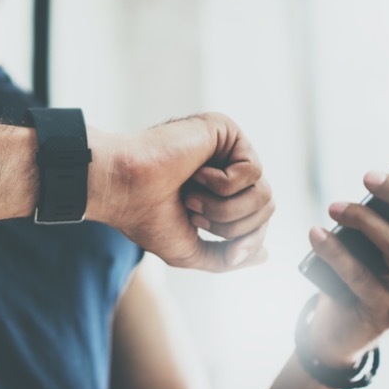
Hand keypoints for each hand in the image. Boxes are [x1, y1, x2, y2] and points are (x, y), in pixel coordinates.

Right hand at [89, 113, 274, 271]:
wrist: (122, 189)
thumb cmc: (146, 216)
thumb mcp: (189, 250)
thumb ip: (225, 257)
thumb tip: (263, 254)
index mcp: (219, 192)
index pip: (259, 219)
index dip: (245, 240)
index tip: (214, 240)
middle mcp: (226, 168)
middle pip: (267, 207)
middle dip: (231, 225)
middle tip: (192, 213)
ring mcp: (227, 148)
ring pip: (264, 193)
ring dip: (225, 208)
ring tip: (192, 198)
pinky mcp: (226, 131)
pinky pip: (252, 171)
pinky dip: (222, 184)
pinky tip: (195, 173)